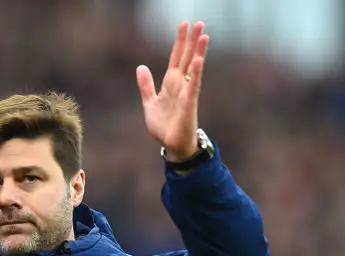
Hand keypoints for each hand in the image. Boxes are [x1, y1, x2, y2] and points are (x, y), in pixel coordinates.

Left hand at [136, 21, 208, 159]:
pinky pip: (194, 85)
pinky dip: (196, 72)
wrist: (171, 145)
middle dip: (191, 41)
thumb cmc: (163, 126)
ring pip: (194, 68)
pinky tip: (199, 59)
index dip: (179, 42)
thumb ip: (146, 86)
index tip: (184, 25)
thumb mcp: (149, 103)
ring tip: (204, 35)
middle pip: (186, 58)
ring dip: (199, 52)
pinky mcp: (190, 103)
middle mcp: (180, 85)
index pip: (176, 58)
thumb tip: (141, 67)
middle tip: (199, 22)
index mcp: (170, 83)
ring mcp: (186, 92)